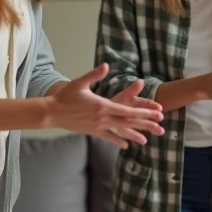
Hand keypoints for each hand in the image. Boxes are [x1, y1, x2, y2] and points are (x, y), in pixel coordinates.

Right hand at [46, 64, 164, 147]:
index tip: (156, 114)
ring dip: (135, 135)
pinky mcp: (92, 131)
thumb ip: (94, 75)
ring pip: (120, 131)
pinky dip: (117, 141)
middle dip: (146, 124)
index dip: (144, 113)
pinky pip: (108, 137)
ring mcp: (98, 126)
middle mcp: (103, 118)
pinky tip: (126, 145)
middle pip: (128, 122)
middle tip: (160, 127)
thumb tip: (106, 65)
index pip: (128, 111)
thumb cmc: (65, 96)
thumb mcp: (80, 83)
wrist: (51, 112)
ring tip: (147, 140)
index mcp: (103, 105)